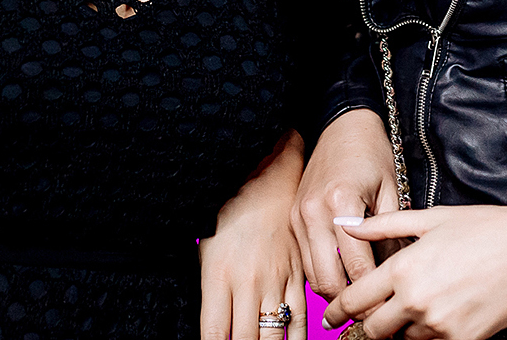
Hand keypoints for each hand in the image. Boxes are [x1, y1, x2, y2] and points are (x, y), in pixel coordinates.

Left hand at [200, 128, 308, 339]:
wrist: (268, 182)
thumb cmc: (230, 216)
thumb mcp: (206, 250)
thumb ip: (210, 292)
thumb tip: (213, 331)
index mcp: (218, 277)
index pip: (214, 333)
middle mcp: (248, 283)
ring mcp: (276, 280)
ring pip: (275, 334)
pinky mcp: (297, 276)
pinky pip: (300, 317)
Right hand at [292, 108, 399, 298]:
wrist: (341, 124)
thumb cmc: (371, 152)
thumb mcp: (391, 189)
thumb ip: (389, 234)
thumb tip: (392, 276)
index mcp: (340, 202)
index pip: (355, 266)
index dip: (373, 293)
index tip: (387, 307)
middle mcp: (313, 212)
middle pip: (327, 279)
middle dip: (350, 301)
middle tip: (372, 311)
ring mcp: (298, 216)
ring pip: (312, 275)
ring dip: (334, 291)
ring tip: (359, 297)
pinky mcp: (293, 218)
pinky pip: (305, 260)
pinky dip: (323, 273)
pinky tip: (342, 275)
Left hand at [321, 205, 506, 339]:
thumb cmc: (483, 229)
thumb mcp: (430, 219)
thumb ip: (383, 225)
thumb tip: (347, 223)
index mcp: (403, 270)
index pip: (356, 300)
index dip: (337, 311)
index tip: (331, 316)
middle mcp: (416, 301)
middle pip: (374, 329)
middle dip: (369, 323)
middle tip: (373, 312)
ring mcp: (439, 324)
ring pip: (403, 339)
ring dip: (402, 326)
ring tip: (417, 304)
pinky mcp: (462, 339)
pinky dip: (428, 333)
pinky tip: (438, 313)